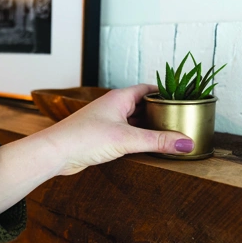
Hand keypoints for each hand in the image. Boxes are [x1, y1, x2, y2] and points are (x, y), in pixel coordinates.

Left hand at [0, 84, 192, 213]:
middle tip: (181, 119)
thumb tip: (186, 143)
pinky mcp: (102, 136)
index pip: (149, 89)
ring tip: (169, 134)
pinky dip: (138, 138)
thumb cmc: (83, 138)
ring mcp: (107, 121)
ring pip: (135, 121)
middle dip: (160, 112)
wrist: (56, 153)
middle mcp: (113, 106)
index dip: (166, 93)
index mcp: (119, 97)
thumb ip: (158, 141)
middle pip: (143, 105)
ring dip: (149, 127)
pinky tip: (147, 147)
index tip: (183, 100)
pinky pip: (126, 133)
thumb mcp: (127, 139)